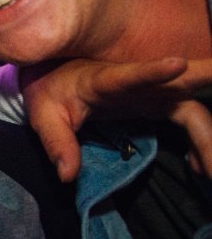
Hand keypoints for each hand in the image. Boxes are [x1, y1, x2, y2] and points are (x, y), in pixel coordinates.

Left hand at [22, 57, 211, 181]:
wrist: (58, 76)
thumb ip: (56, 142)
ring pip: (194, 109)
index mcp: (106, 80)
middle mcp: (140, 82)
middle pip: (183, 81)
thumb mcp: (44, 115)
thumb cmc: (52, 90)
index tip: (177, 63)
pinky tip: (201, 168)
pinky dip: (202, 144)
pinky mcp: (162, 104)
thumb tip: (68, 175)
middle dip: (209, 80)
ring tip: (210, 171)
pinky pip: (192, 121)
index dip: (154, 71)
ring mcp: (155, 92)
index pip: (131, 75)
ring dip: (209, 137)